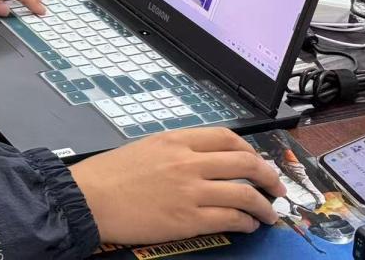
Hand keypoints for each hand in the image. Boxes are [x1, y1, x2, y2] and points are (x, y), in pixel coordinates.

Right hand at [70, 128, 286, 245]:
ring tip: (268, 214)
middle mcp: (188, 162)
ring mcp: (190, 191)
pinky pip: (231, 219)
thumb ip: (176, 151)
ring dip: (264, 205)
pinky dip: (246, 223)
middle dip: (269, 176)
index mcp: (176, 140)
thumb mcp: (145, 148)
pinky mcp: (188, 219)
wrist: (89, 198)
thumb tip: (205, 162)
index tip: (256, 162)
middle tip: (275, 188)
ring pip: (245, 193)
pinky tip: (247, 226)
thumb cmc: (110, 174)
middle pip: (245, 163)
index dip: (250, 151)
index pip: (227, 138)